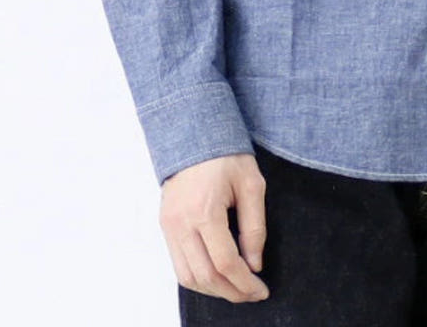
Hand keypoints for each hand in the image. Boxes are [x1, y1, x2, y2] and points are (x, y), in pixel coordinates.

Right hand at [159, 152, 269, 302]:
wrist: (194, 133)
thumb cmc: (226, 155)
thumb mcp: (251, 185)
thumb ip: (255, 227)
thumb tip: (254, 265)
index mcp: (204, 210)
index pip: (225, 262)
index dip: (245, 283)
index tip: (261, 290)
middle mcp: (181, 222)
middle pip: (205, 276)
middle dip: (231, 292)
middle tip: (252, 294)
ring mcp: (169, 225)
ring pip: (187, 276)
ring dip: (213, 290)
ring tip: (235, 288)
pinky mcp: (164, 224)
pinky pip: (177, 263)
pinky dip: (197, 277)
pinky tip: (216, 275)